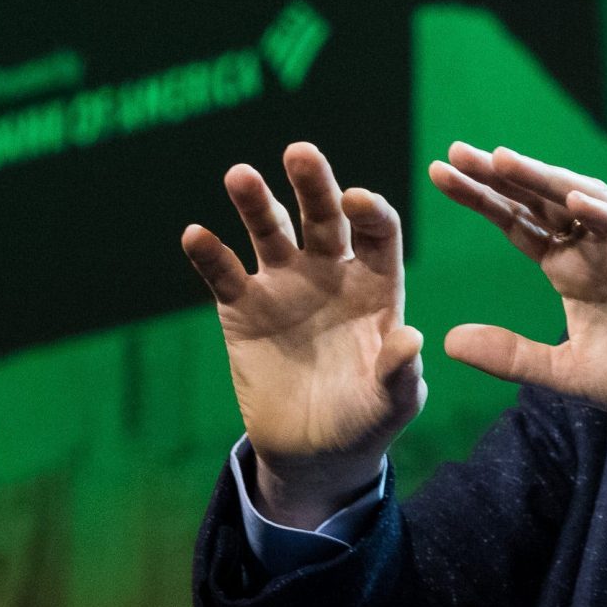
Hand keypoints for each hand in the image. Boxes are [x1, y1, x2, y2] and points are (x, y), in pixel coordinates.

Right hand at [182, 142, 424, 525]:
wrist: (313, 452)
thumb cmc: (365, 422)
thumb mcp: (390, 405)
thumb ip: (400, 373)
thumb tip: (411, 338)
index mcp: (375, 285)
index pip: (378, 233)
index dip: (371, 212)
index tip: (357, 201)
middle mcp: (330, 272)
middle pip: (324, 216)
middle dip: (314, 184)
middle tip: (300, 153)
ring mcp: (283, 284)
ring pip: (270, 230)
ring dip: (254, 201)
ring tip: (240, 176)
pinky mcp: (241, 307)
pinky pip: (223, 273)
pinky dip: (209, 254)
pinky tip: (195, 235)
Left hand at [427, 143, 606, 456]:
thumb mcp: (566, 372)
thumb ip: (512, 355)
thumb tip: (448, 340)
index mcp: (571, 270)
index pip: (519, 224)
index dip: (482, 199)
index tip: (439, 174)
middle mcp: (599, 250)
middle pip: (543, 201)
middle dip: (503, 176)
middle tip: (458, 152)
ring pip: (587, 202)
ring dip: (548, 180)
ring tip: (506, 161)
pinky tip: (576, 202)